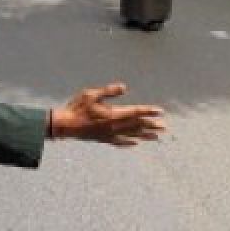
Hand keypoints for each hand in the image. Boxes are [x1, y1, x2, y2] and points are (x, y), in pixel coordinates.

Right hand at [50, 83, 165, 146]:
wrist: (65, 126)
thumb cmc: (77, 108)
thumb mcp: (91, 94)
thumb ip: (108, 91)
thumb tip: (124, 87)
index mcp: (113, 115)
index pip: (135, 112)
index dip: (148, 111)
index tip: (160, 111)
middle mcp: (114, 126)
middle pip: (137, 125)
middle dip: (151, 125)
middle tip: (164, 127)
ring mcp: (109, 134)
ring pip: (131, 135)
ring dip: (144, 135)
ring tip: (156, 137)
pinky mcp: (104, 139)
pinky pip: (120, 142)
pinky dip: (129, 143)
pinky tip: (135, 143)